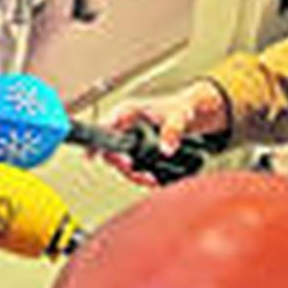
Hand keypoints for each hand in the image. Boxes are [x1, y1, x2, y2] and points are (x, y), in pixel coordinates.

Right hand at [100, 81, 226, 184]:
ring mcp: (131, 138)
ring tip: (151, 180)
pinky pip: (133, 166)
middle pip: (111, 150)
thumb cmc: (184, 107)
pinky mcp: (138, 149)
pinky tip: (153, 179)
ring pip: (122, 162)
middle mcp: (125, 125)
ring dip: (134, 175)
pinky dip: (141, 175)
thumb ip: (173, 130)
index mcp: (128, 112)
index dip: (95, 142)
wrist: (194, 112)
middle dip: (123, 166)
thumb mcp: (180, 116)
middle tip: (141, 175)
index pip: (103, 127)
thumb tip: (166, 149)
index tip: (92, 157)